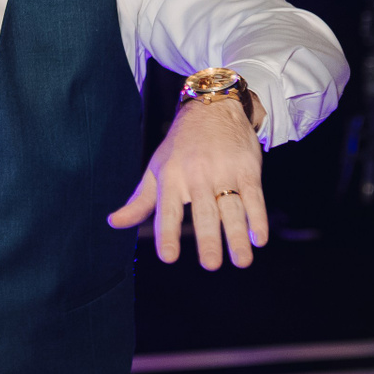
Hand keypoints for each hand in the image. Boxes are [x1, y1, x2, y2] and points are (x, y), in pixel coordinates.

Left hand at [107, 97, 265, 268]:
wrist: (212, 107)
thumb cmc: (180, 146)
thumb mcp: (156, 169)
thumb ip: (140, 201)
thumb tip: (114, 223)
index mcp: (171, 177)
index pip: (167, 210)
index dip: (168, 234)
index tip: (169, 258)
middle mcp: (197, 175)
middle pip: (204, 212)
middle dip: (209, 239)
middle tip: (210, 266)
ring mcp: (224, 171)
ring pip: (232, 208)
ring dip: (238, 236)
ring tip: (241, 262)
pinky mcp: (248, 168)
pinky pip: (254, 196)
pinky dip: (258, 218)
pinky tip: (259, 238)